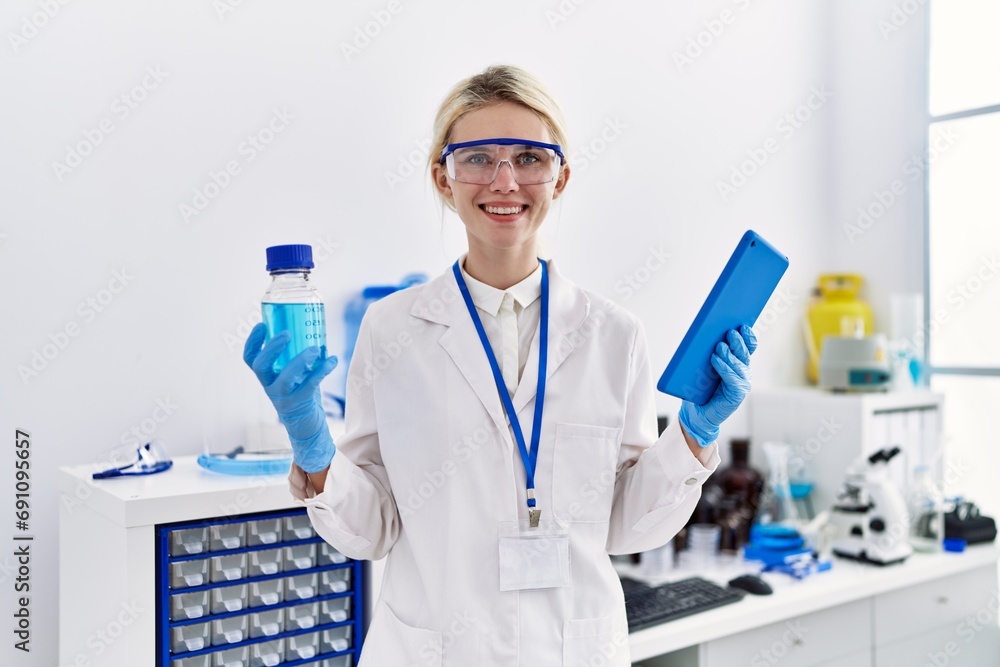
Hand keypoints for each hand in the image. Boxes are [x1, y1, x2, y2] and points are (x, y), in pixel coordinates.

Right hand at [243, 322, 338, 472]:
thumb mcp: (295, 375)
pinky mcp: (299, 404)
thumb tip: (315, 331)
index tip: (261, 325)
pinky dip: (323, 370)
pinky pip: (310, 385)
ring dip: (299, 361)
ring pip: (284, 378)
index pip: (250, 358)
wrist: (308, 427)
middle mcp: (270, 386)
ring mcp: (283, 397)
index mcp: (267, 376)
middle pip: (260, 366)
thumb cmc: (302, 394)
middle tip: (287, 333)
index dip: (253, 342)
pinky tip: (333, 360)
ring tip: (315, 348)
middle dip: (272, 348)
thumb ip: (299, 358)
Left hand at [679, 325, 756, 446]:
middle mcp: (743, 372)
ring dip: (729, 354)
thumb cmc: (699, 387)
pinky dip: (724, 368)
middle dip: (738, 342)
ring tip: (719, 345)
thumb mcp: (704, 366)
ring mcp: (742, 384)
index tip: (743, 324)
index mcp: (738, 363)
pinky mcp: (736, 395)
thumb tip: (706, 333)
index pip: (748, 347)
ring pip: (739, 365)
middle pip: (744, 353)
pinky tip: (715, 360)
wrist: (695, 412)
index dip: (748, 336)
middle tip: (729, 331)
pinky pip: (733, 379)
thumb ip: (710, 353)